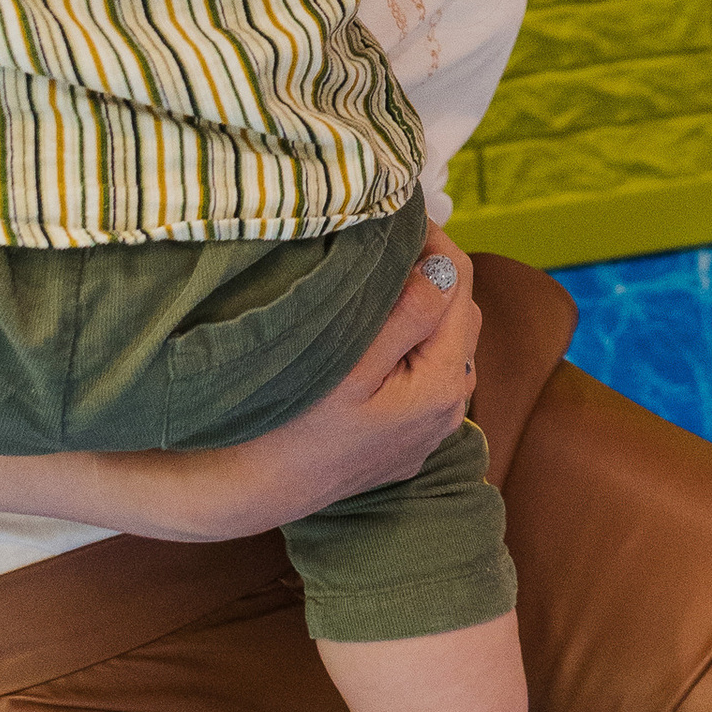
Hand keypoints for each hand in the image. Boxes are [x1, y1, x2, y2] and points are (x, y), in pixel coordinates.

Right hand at [141, 224, 481, 538]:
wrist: (252, 494)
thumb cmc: (291, 430)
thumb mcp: (349, 367)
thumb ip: (406, 316)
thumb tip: (441, 267)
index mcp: (443, 381)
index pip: (459, 282)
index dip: (433, 240)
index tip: (398, 217)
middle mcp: (449, 408)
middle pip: (459, 313)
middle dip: (431, 272)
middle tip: (383, 244)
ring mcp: (429, 429)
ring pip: (444, 344)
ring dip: (423, 311)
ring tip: (377, 285)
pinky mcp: (406, 440)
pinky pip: (424, 375)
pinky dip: (410, 348)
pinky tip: (374, 340)